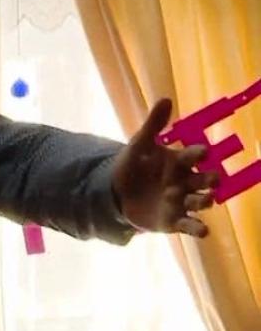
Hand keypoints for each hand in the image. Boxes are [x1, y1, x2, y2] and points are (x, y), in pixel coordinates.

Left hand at [113, 98, 219, 236]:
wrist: (116, 194)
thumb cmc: (134, 167)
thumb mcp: (139, 145)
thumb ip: (153, 125)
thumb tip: (165, 98)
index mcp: (180, 161)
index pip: (194, 156)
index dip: (198, 154)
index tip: (202, 152)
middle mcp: (186, 181)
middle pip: (204, 180)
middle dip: (210, 180)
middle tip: (214, 179)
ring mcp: (182, 201)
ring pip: (200, 201)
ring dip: (204, 200)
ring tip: (206, 200)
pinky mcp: (174, 220)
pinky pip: (189, 224)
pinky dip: (197, 228)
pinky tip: (204, 231)